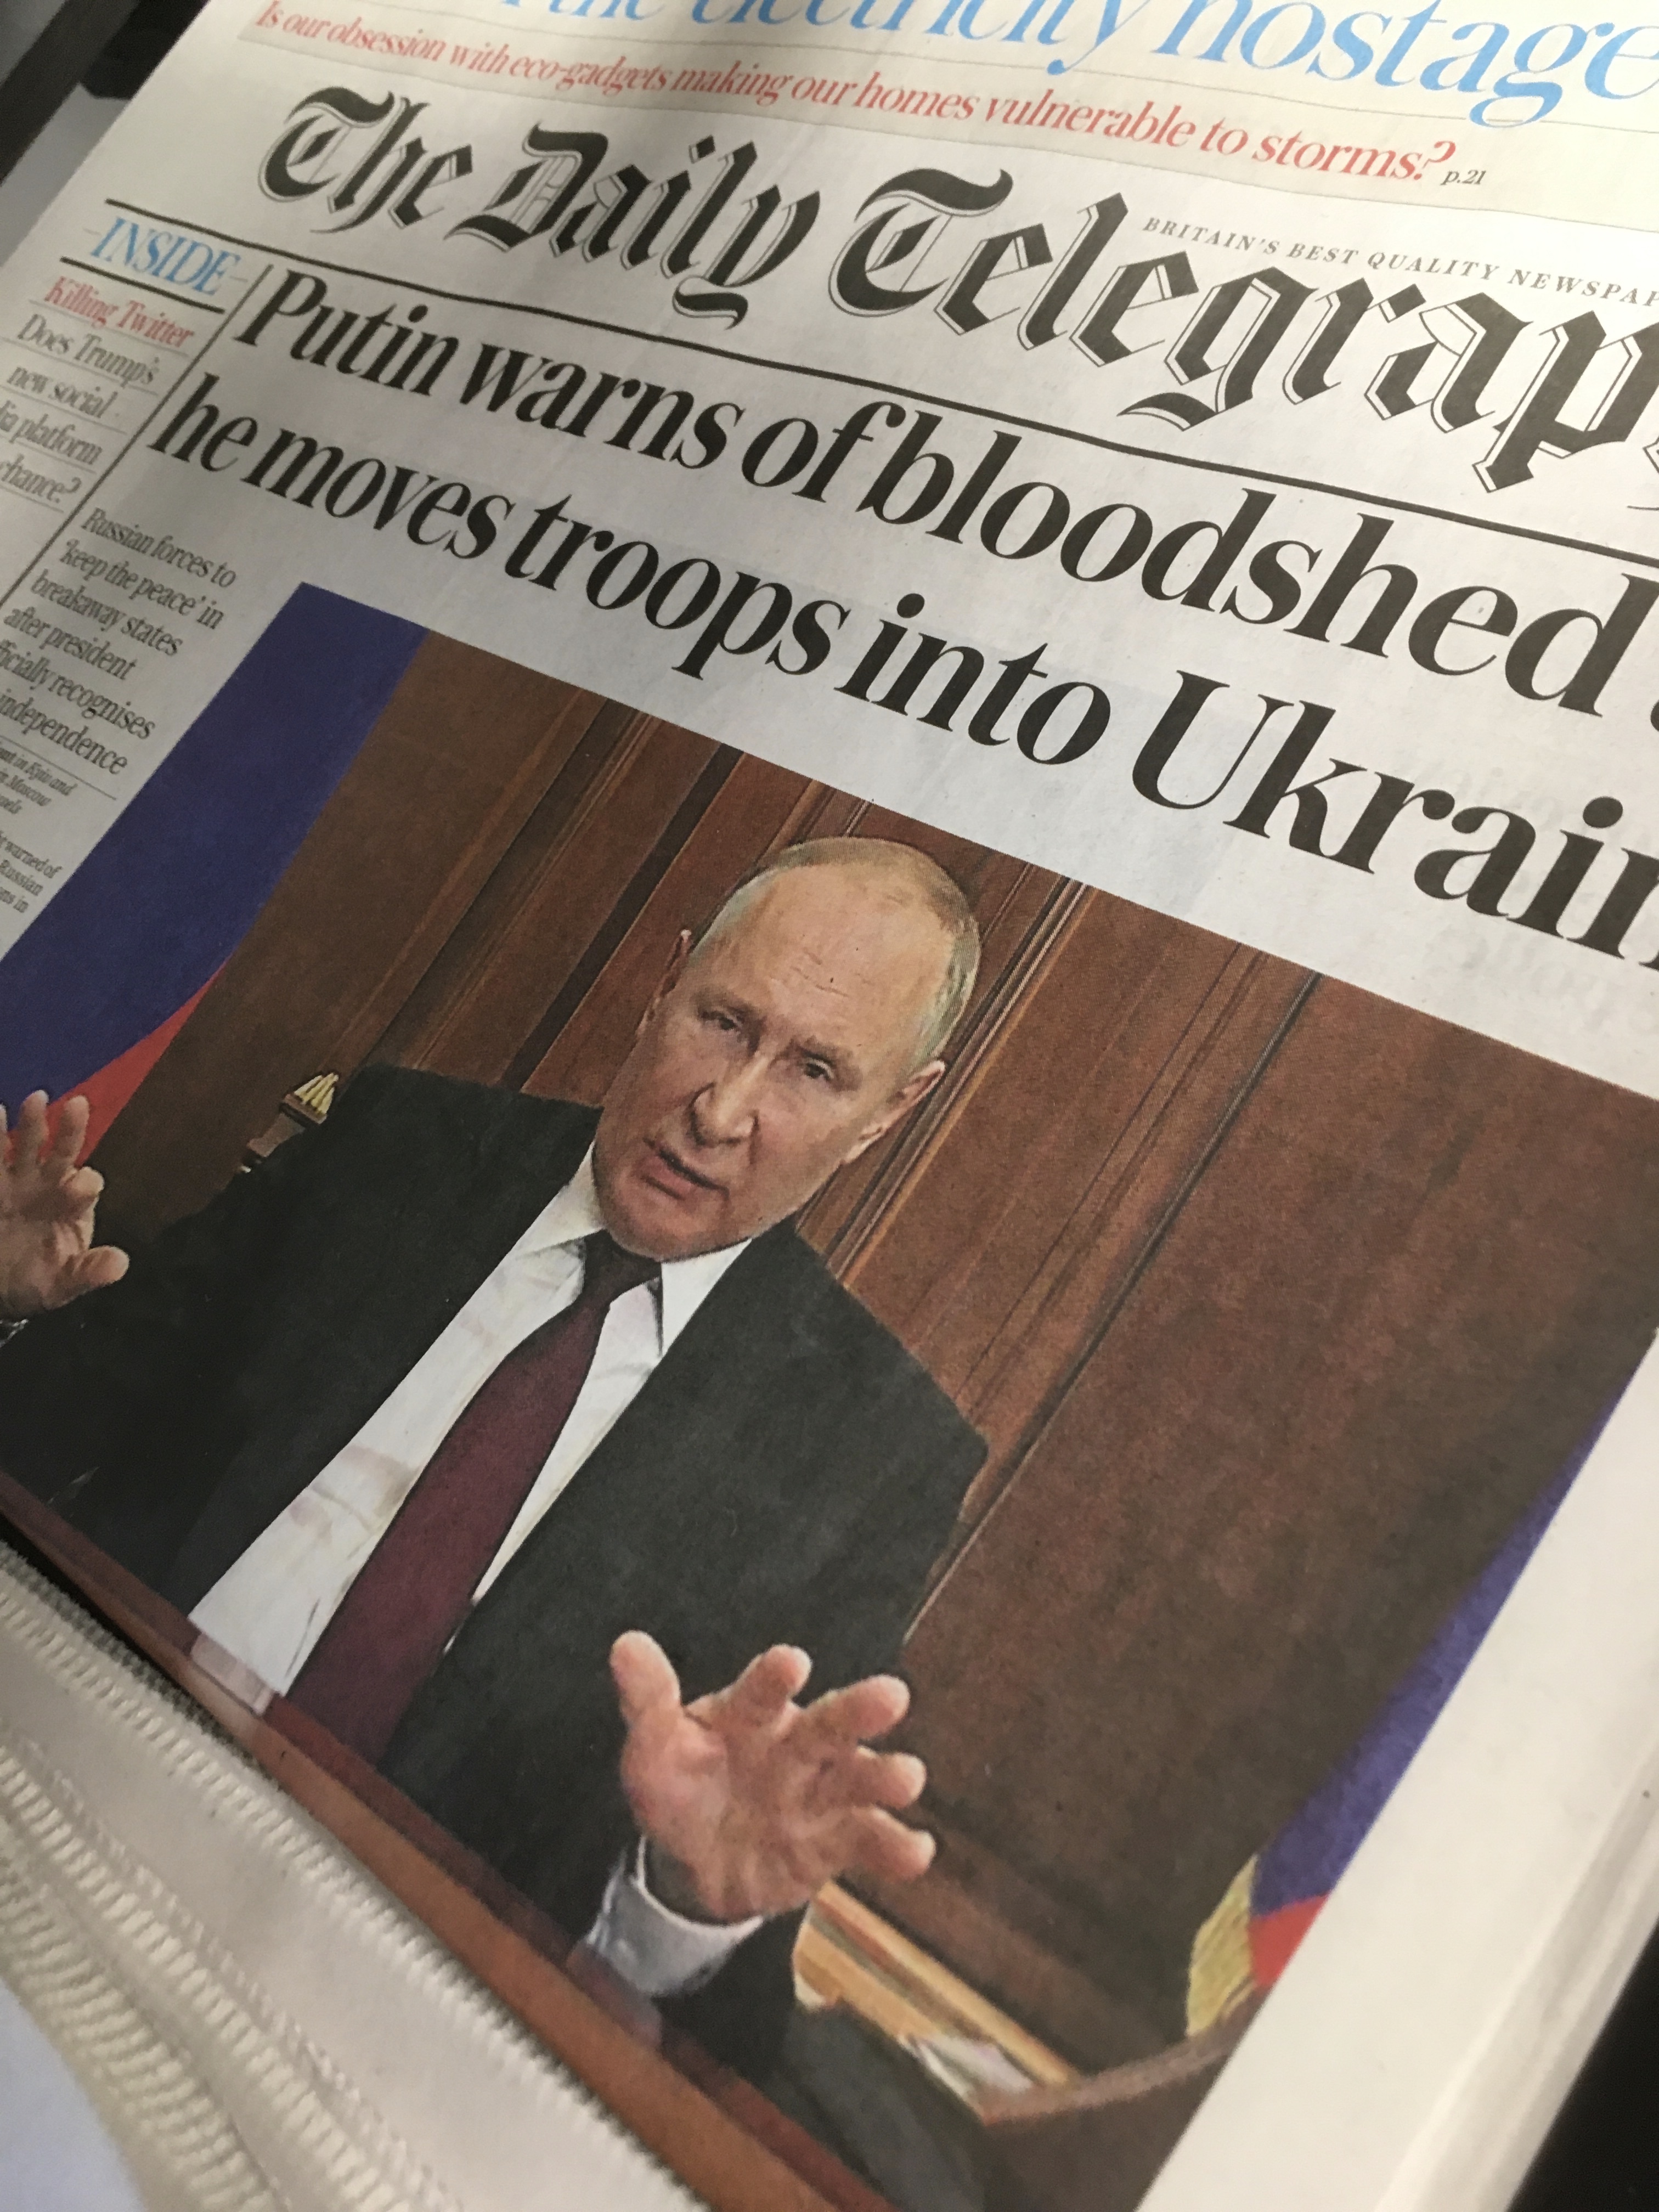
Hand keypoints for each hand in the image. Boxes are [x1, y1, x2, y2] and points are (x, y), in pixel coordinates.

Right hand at [0, 1093, 128, 1319]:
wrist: (0, 1286)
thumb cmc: (38, 1280)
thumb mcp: (63, 1284)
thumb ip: (89, 1273)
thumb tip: (120, 1264)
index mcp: (72, 1206)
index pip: (85, 1185)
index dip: (83, 1184)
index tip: (78, 1188)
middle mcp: (48, 1185)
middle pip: (63, 1152)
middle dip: (71, 1130)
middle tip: (79, 1105)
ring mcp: (17, 1180)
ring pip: (27, 1145)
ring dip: (31, 1122)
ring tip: (36, 1100)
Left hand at [610, 1631, 933, 1925]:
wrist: (699, 1862)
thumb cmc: (682, 1788)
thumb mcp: (654, 1752)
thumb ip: (647, 1703)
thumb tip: (625, 1644)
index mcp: (750, 1715)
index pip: (761, 1692)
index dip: (774, 1678)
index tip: (791, 1662)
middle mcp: (795, 1746)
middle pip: (828, 1725)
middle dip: (858, 1711)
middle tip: (892, 1695)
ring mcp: (819, 1794)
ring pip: (858, 1779)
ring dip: (884, 1775)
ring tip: (908, 1777)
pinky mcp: (834, 1842)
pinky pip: (868, 1842)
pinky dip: (895, 1847)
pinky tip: (916, 1853)